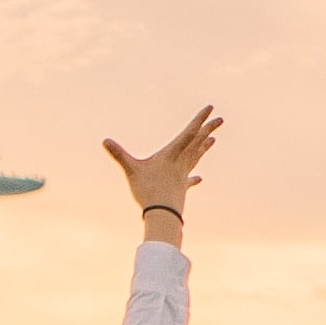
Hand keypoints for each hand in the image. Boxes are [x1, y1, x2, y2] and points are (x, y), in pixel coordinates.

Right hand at [107, 105, 223, 220]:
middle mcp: (180, 163)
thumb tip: (105, 140)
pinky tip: (198, 178)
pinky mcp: (181, 189)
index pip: (188, 133)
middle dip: (208, 129)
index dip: (200, 120)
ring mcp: (182, 176)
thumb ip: (119, 155)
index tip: (211, 109)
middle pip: (197, 143)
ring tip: (213, 139)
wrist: (163, 216)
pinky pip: (189, 180)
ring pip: (195, 157)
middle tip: (220, 119)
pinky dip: (194, 177)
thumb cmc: (148, 192)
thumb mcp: (131, 171)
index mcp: (171, 155)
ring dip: (204, 147)